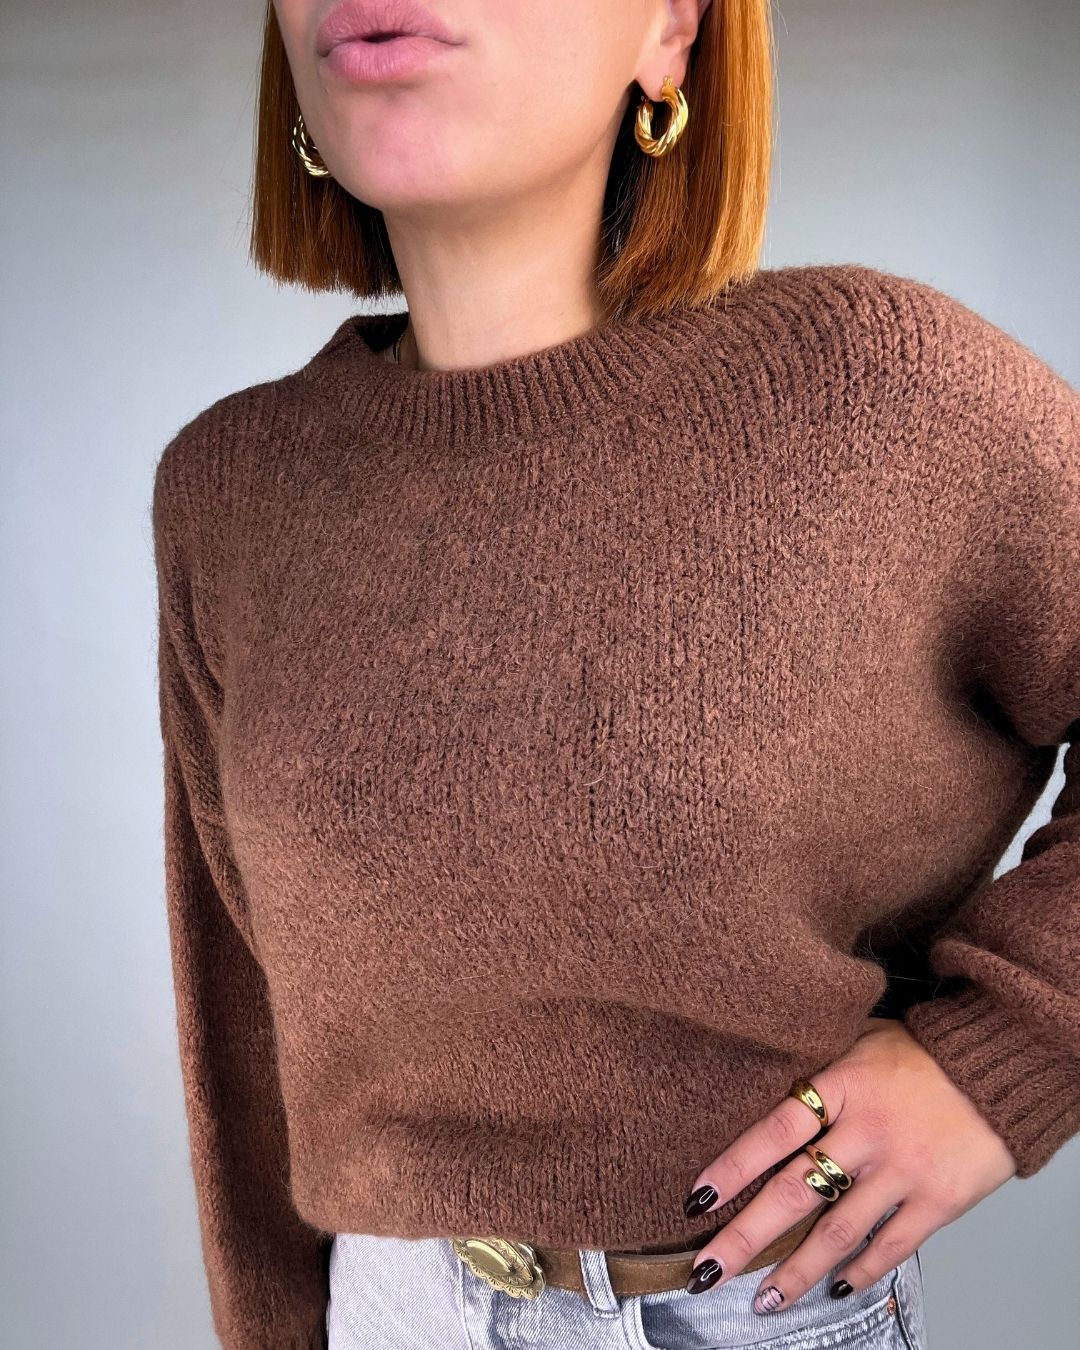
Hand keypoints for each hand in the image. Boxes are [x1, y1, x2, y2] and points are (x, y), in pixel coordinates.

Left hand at [680, 1016, 1016, 1311]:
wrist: (997, 1068)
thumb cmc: (921, 1053)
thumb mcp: (859, 1040)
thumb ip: (818, 1068)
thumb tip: (763, 1075)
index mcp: (841, 1087)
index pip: (775, 1131)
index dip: (734, 1166)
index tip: (697, 1199)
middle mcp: (867, 1132)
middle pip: (794, 1192)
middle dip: (745, 1237)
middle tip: (706, 1270)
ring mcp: (902, 1170)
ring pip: (837, 1232)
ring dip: (795, 1270)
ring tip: (764, 1300)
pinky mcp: (938, 1200)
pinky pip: (891, 1245)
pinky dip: (861, 1271)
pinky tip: (835, 1287)